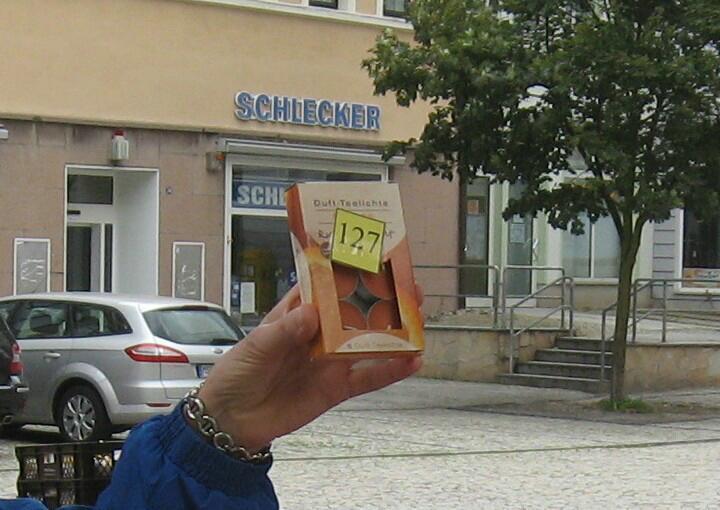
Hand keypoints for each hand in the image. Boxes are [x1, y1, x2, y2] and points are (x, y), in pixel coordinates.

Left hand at [198, 286, 422, 451]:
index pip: (325, 287)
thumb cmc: (237, 374)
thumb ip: (285, 330)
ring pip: (368, 343)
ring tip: (418, 319)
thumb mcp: (256, 345)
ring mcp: (330, 361)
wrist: (232, 421)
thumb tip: (313, 313)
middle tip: (407, 286)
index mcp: (295, 314)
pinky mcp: (337, 388)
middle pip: (355, 312)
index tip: (369, 257)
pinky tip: (412, 361)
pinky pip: (368, 378)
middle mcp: (318, 334)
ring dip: (393, 332)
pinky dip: (390, 370)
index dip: (346, 272)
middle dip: (381, 299)